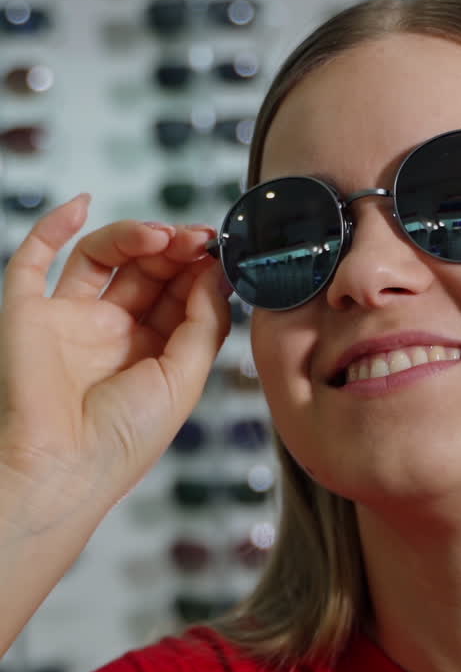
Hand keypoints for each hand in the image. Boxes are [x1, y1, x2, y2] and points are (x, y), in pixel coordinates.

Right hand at [0, 194, 232, 508]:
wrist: (61, 467)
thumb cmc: (124, 440)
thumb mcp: (184, 380)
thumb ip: (204, 322)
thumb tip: (217, 272)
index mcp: (151, 356)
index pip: (180, 296)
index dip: (200, 270)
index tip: (222, 250)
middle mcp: (111, 335)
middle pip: (146, 271)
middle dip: (175, 249)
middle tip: (197, 237)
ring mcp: (69, 321)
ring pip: (101, 257)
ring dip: (133, 236)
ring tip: (161, 235)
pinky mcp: (27, 313)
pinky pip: (33, 259)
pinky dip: (53, 226)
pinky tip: (83, 204)